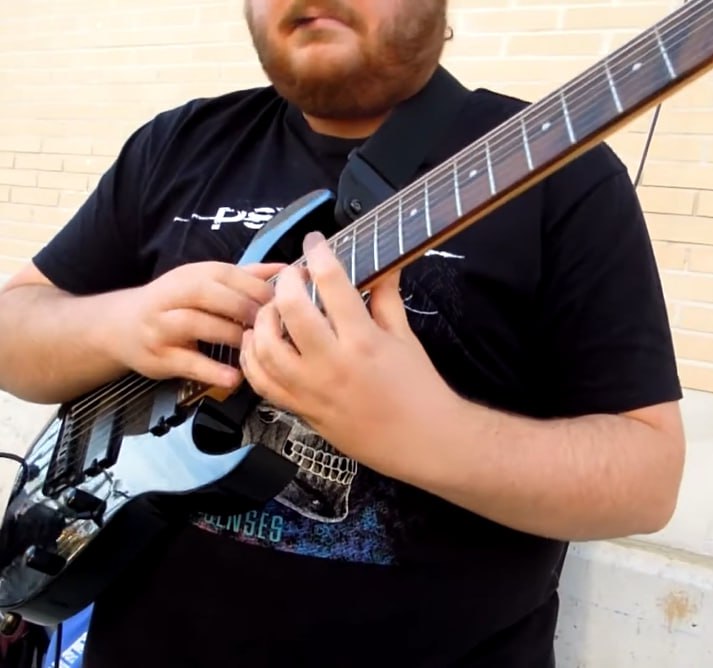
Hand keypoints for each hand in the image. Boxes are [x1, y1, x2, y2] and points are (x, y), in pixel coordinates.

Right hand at [106, 261, 282, 387]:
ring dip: (229, 334)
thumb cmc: (175, 304)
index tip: (281, 301)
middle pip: (208, 294)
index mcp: (191, 275)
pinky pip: (187, 362)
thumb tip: (286, 269)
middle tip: (271, 323)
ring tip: (254, 346)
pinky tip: (235, 377)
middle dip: (242, 307)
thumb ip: (246, 277)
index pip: (225, 273)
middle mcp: (172, 295)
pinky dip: (212, 370)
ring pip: (196, 324)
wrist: (122, 326)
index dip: (255, 287)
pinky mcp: (158, 356)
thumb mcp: (205, 283)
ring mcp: (162, 326)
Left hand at [239, 233, 457, 476]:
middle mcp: (332, 363)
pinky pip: (263, 384)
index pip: (332, 283)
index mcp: (363, 340)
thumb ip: (386, 298)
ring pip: (266, 349)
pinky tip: (259, 343)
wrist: (421, 440)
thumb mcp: (405, 337)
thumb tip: (382, 266)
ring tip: (271, 310)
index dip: (319, 254)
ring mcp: (311, 390)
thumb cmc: (418, 388)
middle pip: (290, 310)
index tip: (315, 241)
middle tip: (293, 276)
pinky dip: (253, 360)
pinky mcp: (301, 410)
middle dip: (286, 282)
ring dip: (263, 321)